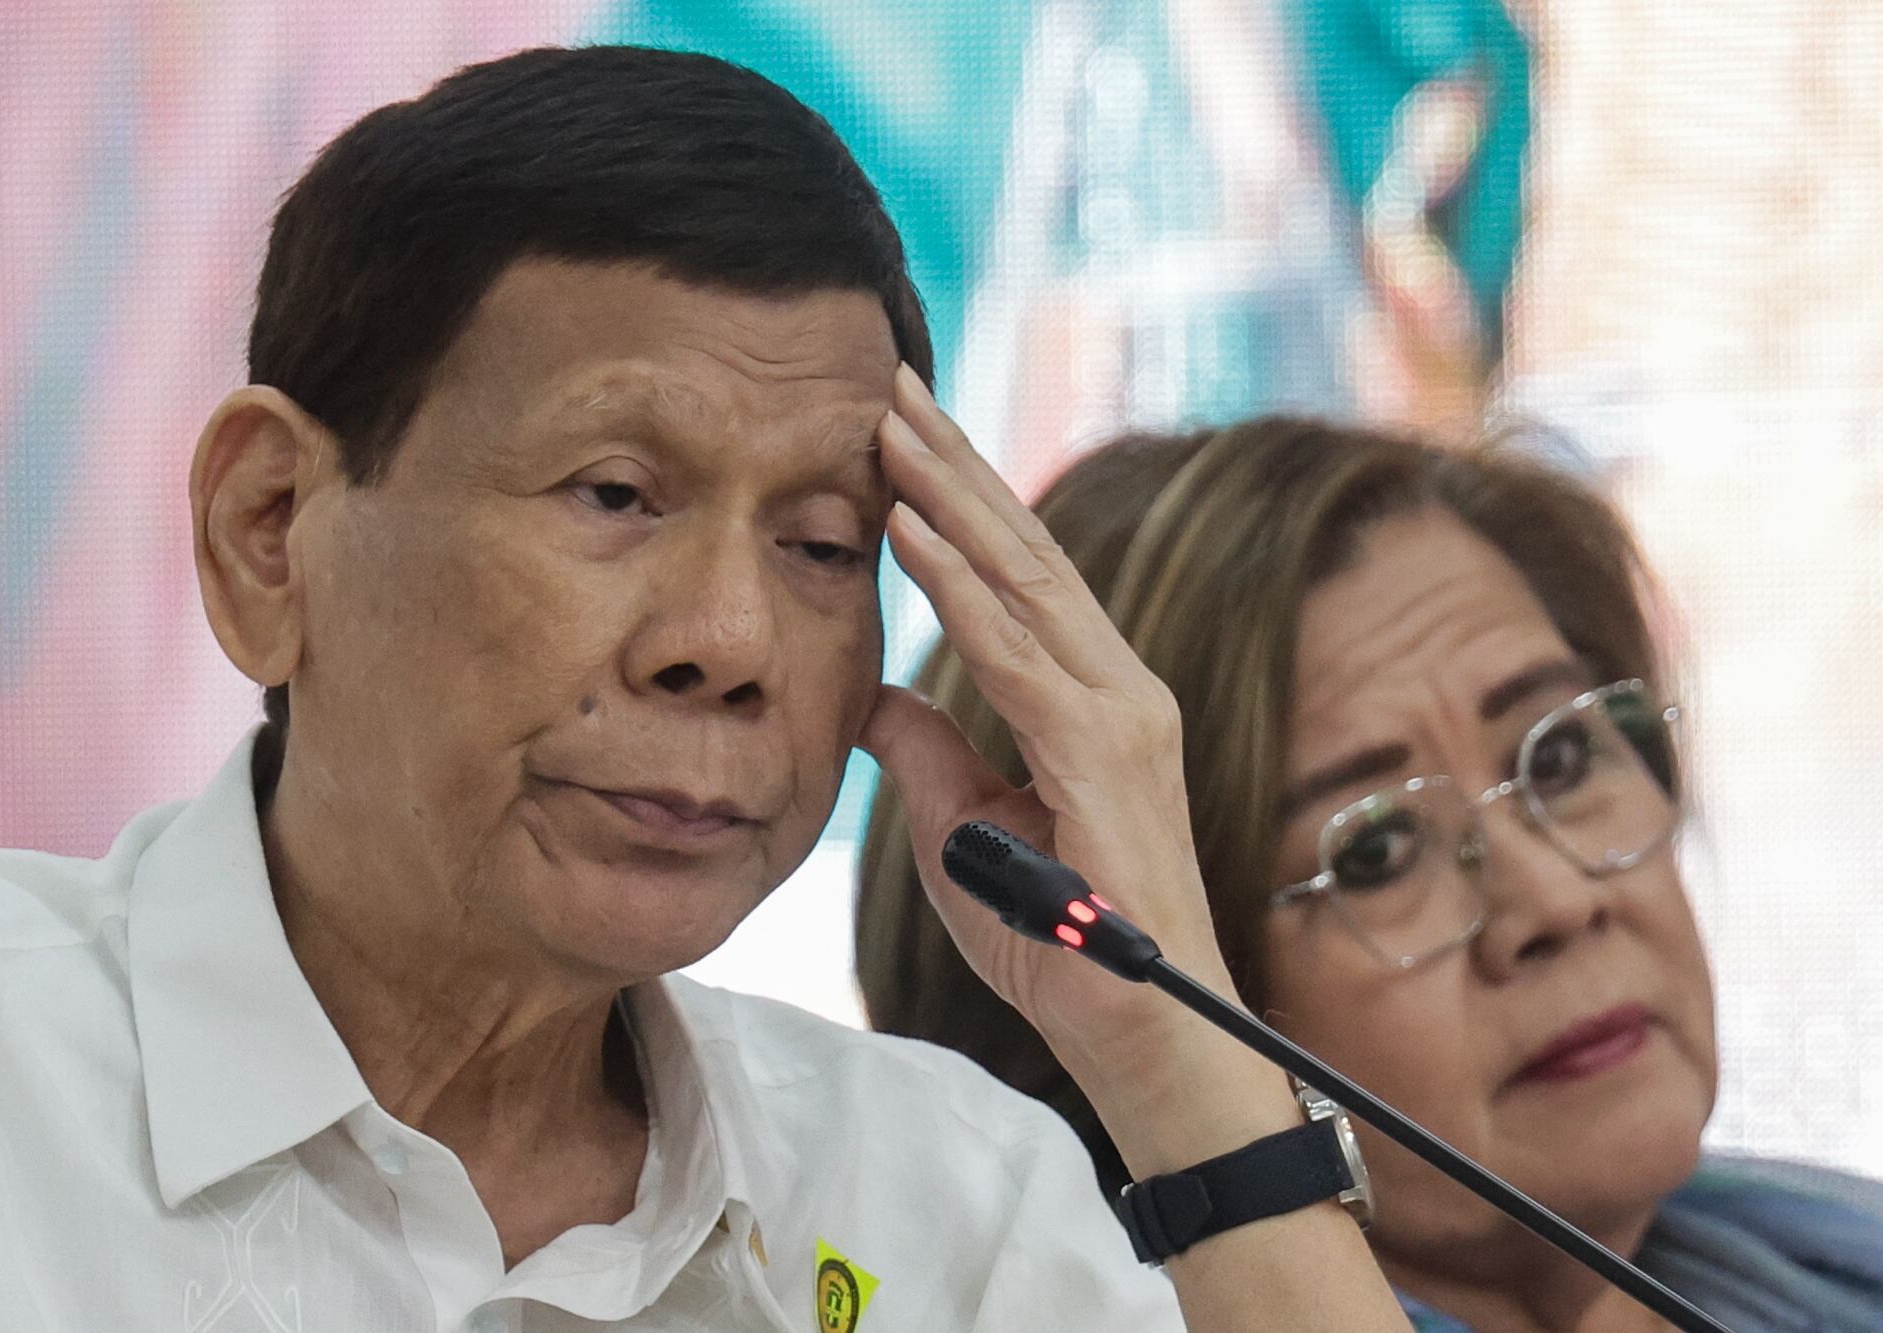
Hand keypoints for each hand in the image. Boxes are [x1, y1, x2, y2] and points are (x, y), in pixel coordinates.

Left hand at [860, 365, 1234, 1087]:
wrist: (1137, 1033)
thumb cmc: (1057, 936)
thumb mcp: (964, 825)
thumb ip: (930, 749)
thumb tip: (875, 691)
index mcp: (1087, 695)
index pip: (1014, 574)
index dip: (954, 497)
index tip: (892, 431)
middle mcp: (1115, 685)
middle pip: (1025, 549)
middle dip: (953, 462)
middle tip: (891, 382)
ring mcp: (1119, 714)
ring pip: (1025, 579)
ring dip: (951, 496)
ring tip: (887, 424)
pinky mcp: (1104, 755)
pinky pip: (1015, 655)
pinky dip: (957, 587)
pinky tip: (906, 529)